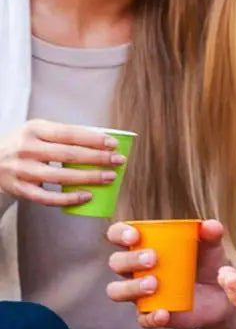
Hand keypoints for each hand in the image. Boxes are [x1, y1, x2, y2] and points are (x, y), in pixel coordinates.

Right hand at [0, 120, 125, 206]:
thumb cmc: (24, 146)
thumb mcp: (37, 132)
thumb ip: (62, 135)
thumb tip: (101, 141)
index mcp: (33, 130)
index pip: (68, 134)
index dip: (92, 139)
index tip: (113, 144)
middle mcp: (27, 149)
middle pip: (68, 155)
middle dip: (97, 158)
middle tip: (118, 161)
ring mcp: (23, 170)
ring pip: (61, 176)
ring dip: (89, 178)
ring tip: (110, 177)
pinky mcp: (22, 190)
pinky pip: (50, 198)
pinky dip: (70, 198)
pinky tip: (88, 196)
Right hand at [106, 219, 231, 328]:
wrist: (221, 297)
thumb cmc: (208, 266)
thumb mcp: (212, 249)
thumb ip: (211, 235)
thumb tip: (211, 226)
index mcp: (143, 246)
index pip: (118, 235)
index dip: (119, 233)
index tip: (134, 236)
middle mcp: (135, 270)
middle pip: (117, 262)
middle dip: (130, 260)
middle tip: (153, 259)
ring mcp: (141, 294)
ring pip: (118, 291)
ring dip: (131, 287)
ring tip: (154, 284)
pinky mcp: (151, 314)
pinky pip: (142, 319)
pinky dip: (151, 317)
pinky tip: (164, 313)